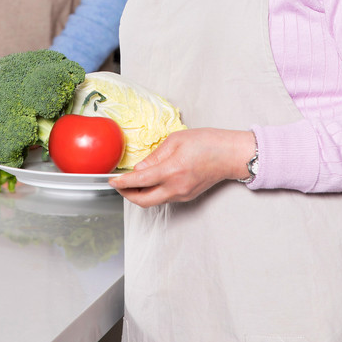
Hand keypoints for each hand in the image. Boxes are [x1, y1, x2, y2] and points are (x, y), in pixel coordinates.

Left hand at [109, 127, 256, 207]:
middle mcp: (176, 187)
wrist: (230, 155)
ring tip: (132, 182)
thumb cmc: (206, 142)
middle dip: (127, 195)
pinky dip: (153, 192)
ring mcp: (182, 195)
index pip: (139, 181)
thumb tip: (139, 169)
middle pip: (143, 201)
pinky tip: (150, 182)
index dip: (122, 183)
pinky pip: (164, 198)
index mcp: (172, 170)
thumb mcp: (176, 140)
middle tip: (119, 185)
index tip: (112, 181)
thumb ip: (155, 156)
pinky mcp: (187, 196)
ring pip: (154, 201)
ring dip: (140, 194)